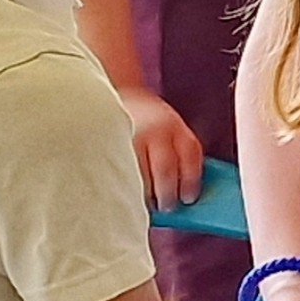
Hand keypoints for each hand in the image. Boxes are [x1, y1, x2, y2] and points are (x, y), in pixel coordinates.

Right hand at [120, 89, 206, 210]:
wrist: (112, 94)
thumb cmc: (146, 121)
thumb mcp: (170, 128)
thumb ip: (179, 153)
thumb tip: (186, 191)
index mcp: (174, 126)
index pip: (190, 155)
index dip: (192, 180)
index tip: (189, 198)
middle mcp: (153, 130)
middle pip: (164, 169)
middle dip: (167, 194)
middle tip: (167, 206)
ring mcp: (128, 138)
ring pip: (139, 176)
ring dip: (143, 195)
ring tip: (145, 203)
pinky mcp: (107, 146)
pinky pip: (117, 174)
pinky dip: (122, 187)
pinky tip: (124, 192)